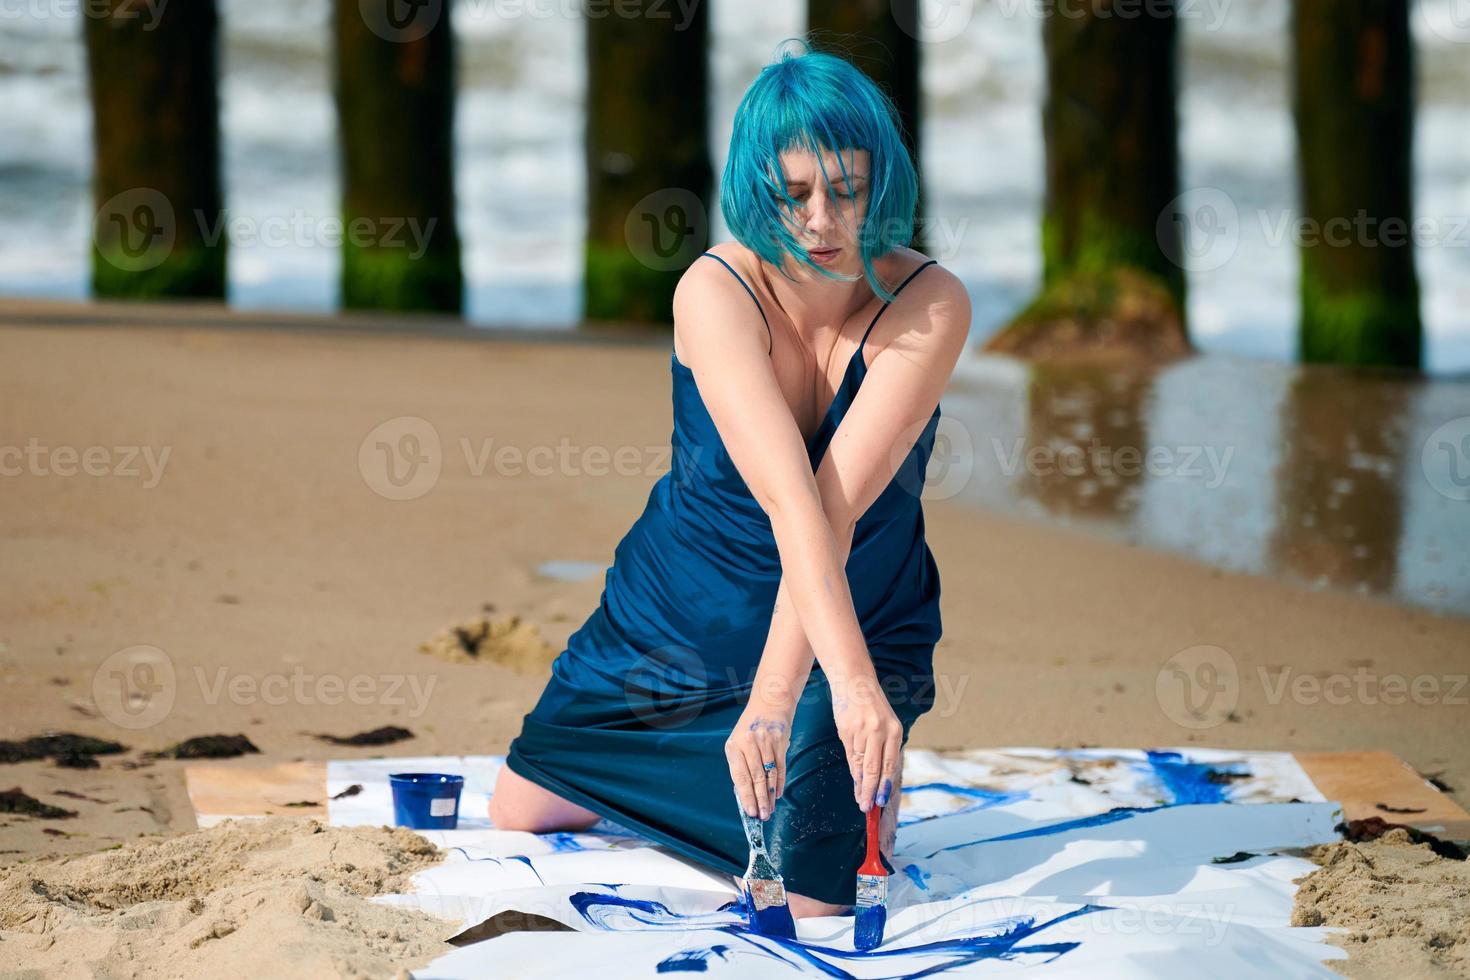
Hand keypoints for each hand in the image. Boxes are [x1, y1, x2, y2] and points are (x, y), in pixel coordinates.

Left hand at [725, 697, 793, 820]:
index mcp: (733, 746)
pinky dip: (780, 782)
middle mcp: (748, 744)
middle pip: (755, 778)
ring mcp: (765, 742)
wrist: (769, 702)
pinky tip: (779, 793)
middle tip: (762, 816)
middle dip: (759, 799)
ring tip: (770, 809)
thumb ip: (741, 764)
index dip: (746, 796)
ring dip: (770, 795)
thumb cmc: (751, 726)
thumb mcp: (739, 741)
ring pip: (769, 775)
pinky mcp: (780, 741)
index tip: (749, 812)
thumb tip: (745, 792)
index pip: (740, 776)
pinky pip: (780, 767)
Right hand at [830, 671, 901, 812]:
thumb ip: (883, 748)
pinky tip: (854, 779)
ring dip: (859, 783)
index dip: (885, 786)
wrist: (854, 681)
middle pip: (874, 769)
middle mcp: (880, 731)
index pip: (889, 765)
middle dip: (870, 791)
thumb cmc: (871, 706)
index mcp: (894, 730)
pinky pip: (849, 755)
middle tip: (866, 809)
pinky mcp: (846, 729)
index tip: (881, 803)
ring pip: (860, 764)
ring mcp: (862, 730)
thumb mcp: (884, 724)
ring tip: (859, 798)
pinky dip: (852, 769)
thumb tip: (877, 777)